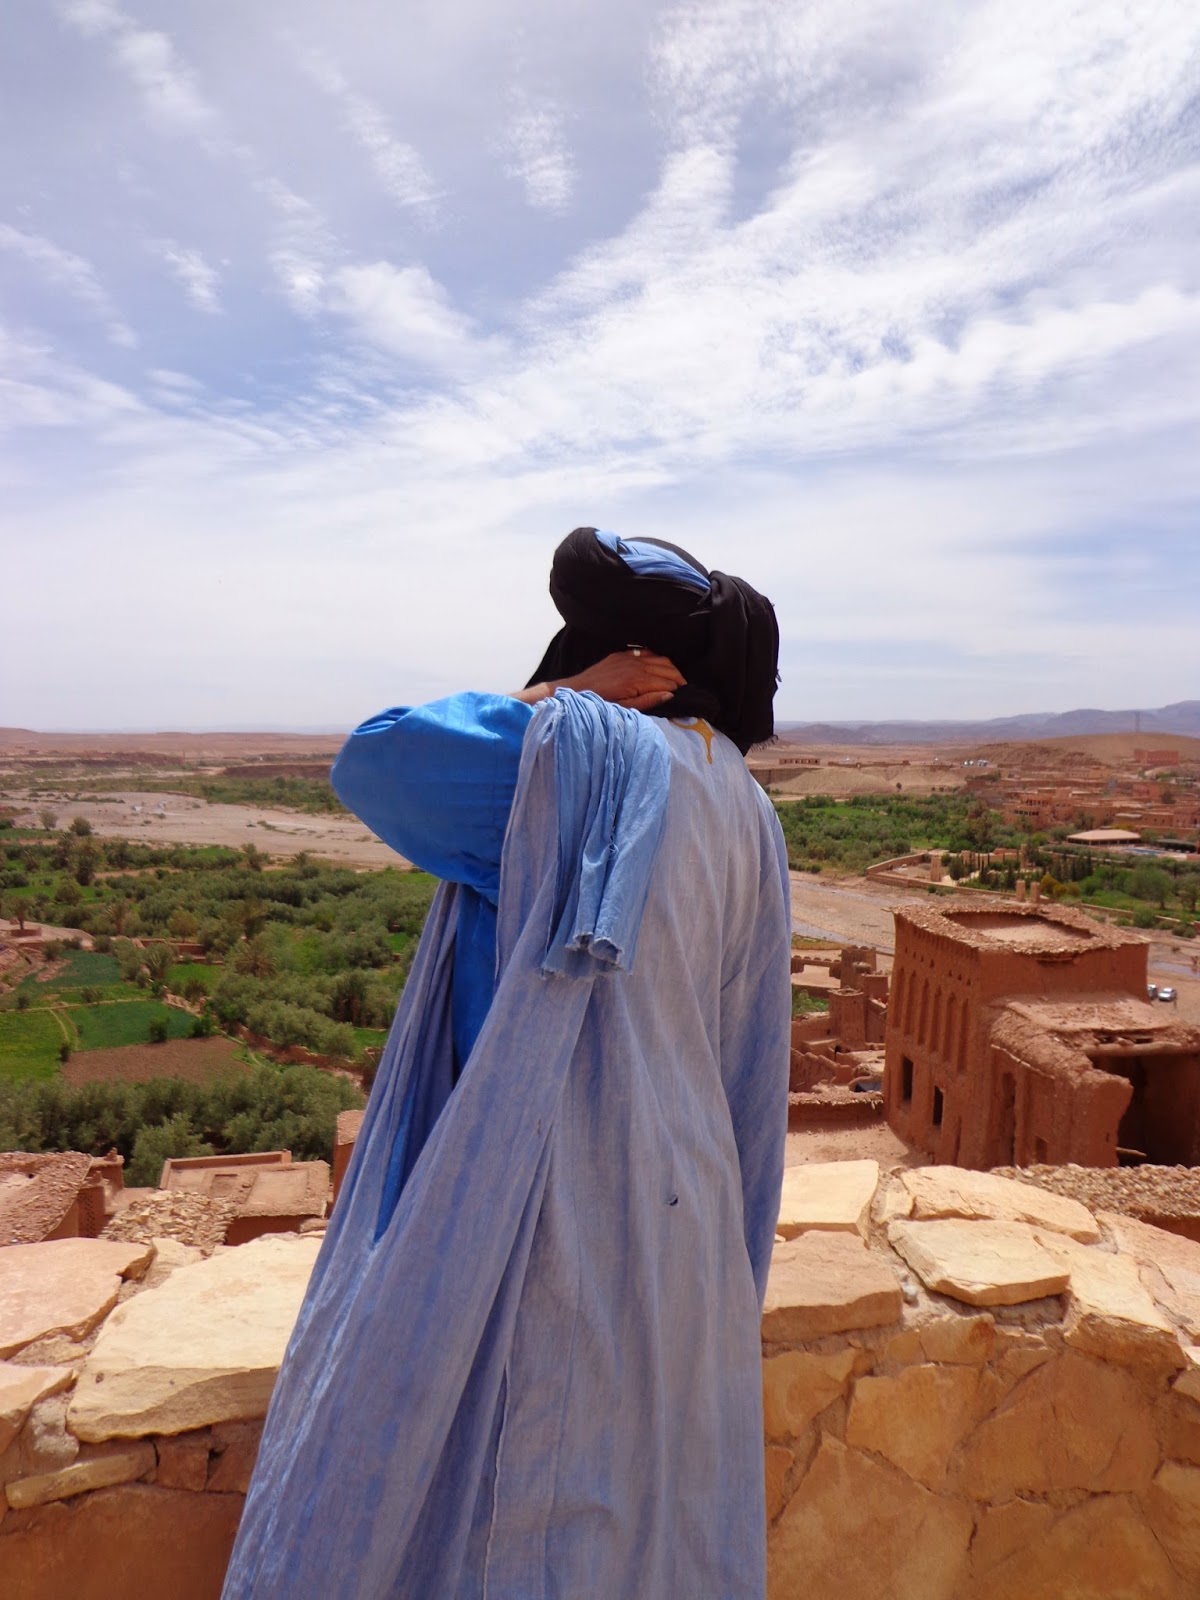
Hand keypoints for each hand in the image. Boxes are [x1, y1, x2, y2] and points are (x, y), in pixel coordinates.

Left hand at [516, 650, 685, 710]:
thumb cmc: (600, 704)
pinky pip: (647, 651)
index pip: (668, 682)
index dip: (679, 688)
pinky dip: (657, 657)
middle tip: (685, 687)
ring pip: (660, 658)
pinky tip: (660, 665)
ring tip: (676, 678)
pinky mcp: (622, 653)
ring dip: (671, 667)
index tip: (685, 694)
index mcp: (637, 680)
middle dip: (678, 678)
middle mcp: (635, 665)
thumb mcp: (624, 708)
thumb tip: (670, 694)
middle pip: (667, 668)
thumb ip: (648, 701)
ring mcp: (629, 657)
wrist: (576, 690)